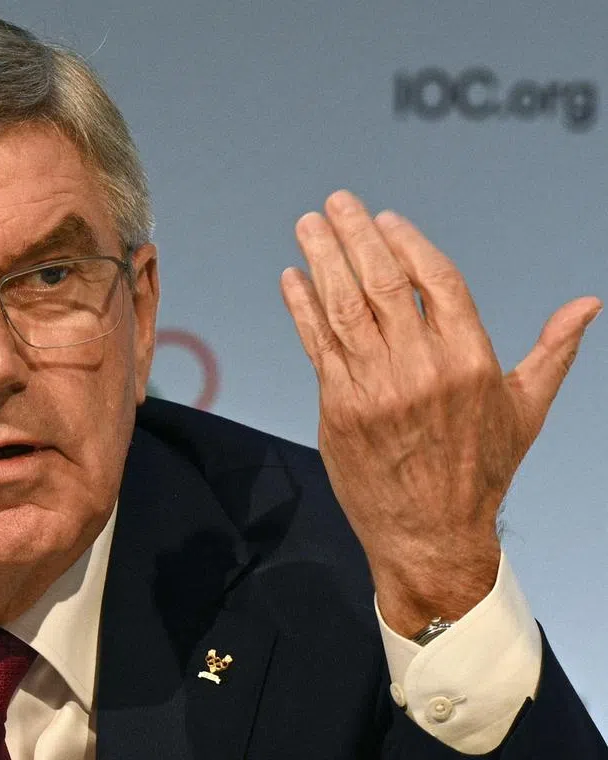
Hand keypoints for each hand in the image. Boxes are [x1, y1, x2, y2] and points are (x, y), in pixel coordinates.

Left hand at [279, 190, 601, 635]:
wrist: (430, 536)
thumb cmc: (480, 471)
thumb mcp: (526, 410)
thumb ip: (552, 350)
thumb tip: (589, 304)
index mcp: (471, 361)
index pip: (436, 280)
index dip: (409, 243)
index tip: (386, 218)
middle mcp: (421, 369)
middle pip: (382, 283)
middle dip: (356, 235)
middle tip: (337, 202)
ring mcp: (374, 388)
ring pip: (342, 307)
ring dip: (321, 260)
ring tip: (308, 224)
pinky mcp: (338, 408)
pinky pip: (316, 344)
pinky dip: (301, 307)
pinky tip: (292, 277)